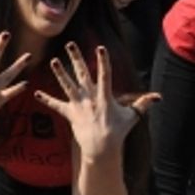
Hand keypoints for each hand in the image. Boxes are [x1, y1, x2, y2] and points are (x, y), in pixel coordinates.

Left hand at [36, 43, 152, 162]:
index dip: (102, 61)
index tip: (99, 48)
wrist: (101, 149)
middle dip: (76, 58)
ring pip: (67, 86)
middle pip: (82, 74)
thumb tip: (158, 97)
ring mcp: (79, 106)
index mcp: (104, 97)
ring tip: (53, 61)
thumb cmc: (118, 132)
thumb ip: (142, 104)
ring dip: (60, 73)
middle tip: (69, 45)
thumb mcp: (132, 117)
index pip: (105, 75)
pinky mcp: (70, 114)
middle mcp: (90, 98)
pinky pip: (57, 106)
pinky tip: (36, 94)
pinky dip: (47, 100)